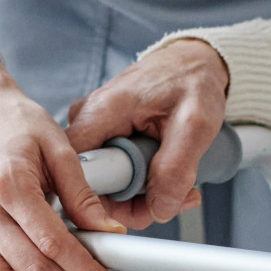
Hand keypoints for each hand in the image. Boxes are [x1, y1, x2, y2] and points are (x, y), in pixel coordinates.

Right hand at [67, 39, 231, 230]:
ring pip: (107, 183)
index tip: (142, 207)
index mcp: (101, 112)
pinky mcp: (106, 136)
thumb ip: (176, 167)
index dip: (100, 203)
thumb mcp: (195, 123)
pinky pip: (116, 173)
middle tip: (175, 196)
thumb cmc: (193, 80)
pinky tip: (169, 177)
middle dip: (135, 202)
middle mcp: (88, 121)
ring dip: (144, 194)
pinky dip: (143, 182)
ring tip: (181, 185)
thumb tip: (160, 209)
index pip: (75, 174)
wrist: (194, 61)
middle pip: (91, 185)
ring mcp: (96, 129)